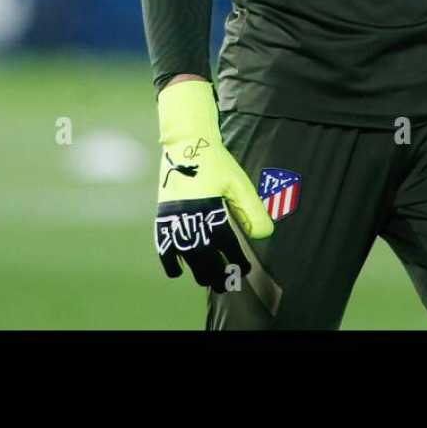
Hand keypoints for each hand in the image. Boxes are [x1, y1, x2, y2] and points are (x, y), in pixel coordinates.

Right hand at [153, 79, 273, 291]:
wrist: (186, 144)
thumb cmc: (216, 162)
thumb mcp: (238, 184)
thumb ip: (251, 210)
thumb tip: (263, 235)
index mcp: (212, 211)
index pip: (228, 247)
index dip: (238, 261)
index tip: (246, 270)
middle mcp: (192, 220)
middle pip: (207, 260)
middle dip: (219, 275)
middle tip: (228, 283)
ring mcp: (174, 221)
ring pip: (187, 259)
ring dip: (199, 273)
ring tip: (210, 281)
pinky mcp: (163, 218)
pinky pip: (164, 249)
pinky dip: (171, 263)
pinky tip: (179, 272)